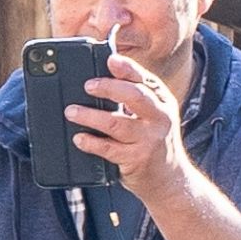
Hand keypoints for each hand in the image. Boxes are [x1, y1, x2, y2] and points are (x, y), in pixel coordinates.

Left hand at [69, 47, 195, 203]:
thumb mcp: (152, 115)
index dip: (127, 68)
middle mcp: (159, 118)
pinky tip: (79, 138)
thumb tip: (100, 79)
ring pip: (116, 123)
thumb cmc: (153, 142)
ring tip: (72, 112)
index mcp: (162, 101)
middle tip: (87, 86)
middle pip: (134, 96)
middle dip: (108, 87)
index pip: (144, 79)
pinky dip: (91, 143)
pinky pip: (109, 149)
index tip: (110, 60)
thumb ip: (133, 96)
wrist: (168, 179)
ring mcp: (149, 139)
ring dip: (90, 116)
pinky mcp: (137, 159)